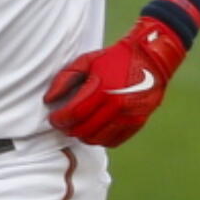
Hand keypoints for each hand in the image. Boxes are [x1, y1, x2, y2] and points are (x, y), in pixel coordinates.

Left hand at [44, 16, 186, 147]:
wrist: (151, 58)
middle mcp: (116, 105)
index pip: (74, 114)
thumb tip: (49, 99)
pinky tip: (95, 129)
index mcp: (102, 89)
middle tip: (64, 123)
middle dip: (69, 129)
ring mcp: (129, 116)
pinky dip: (101, 138)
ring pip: (97, 139)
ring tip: (79, 126)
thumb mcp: (87, 60)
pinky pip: (113, 141)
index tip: (53, 118)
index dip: (59, 119)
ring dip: (83, 136)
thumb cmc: (116, 58)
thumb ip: (65, 79)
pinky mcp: (137, 122)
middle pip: (83, 130)